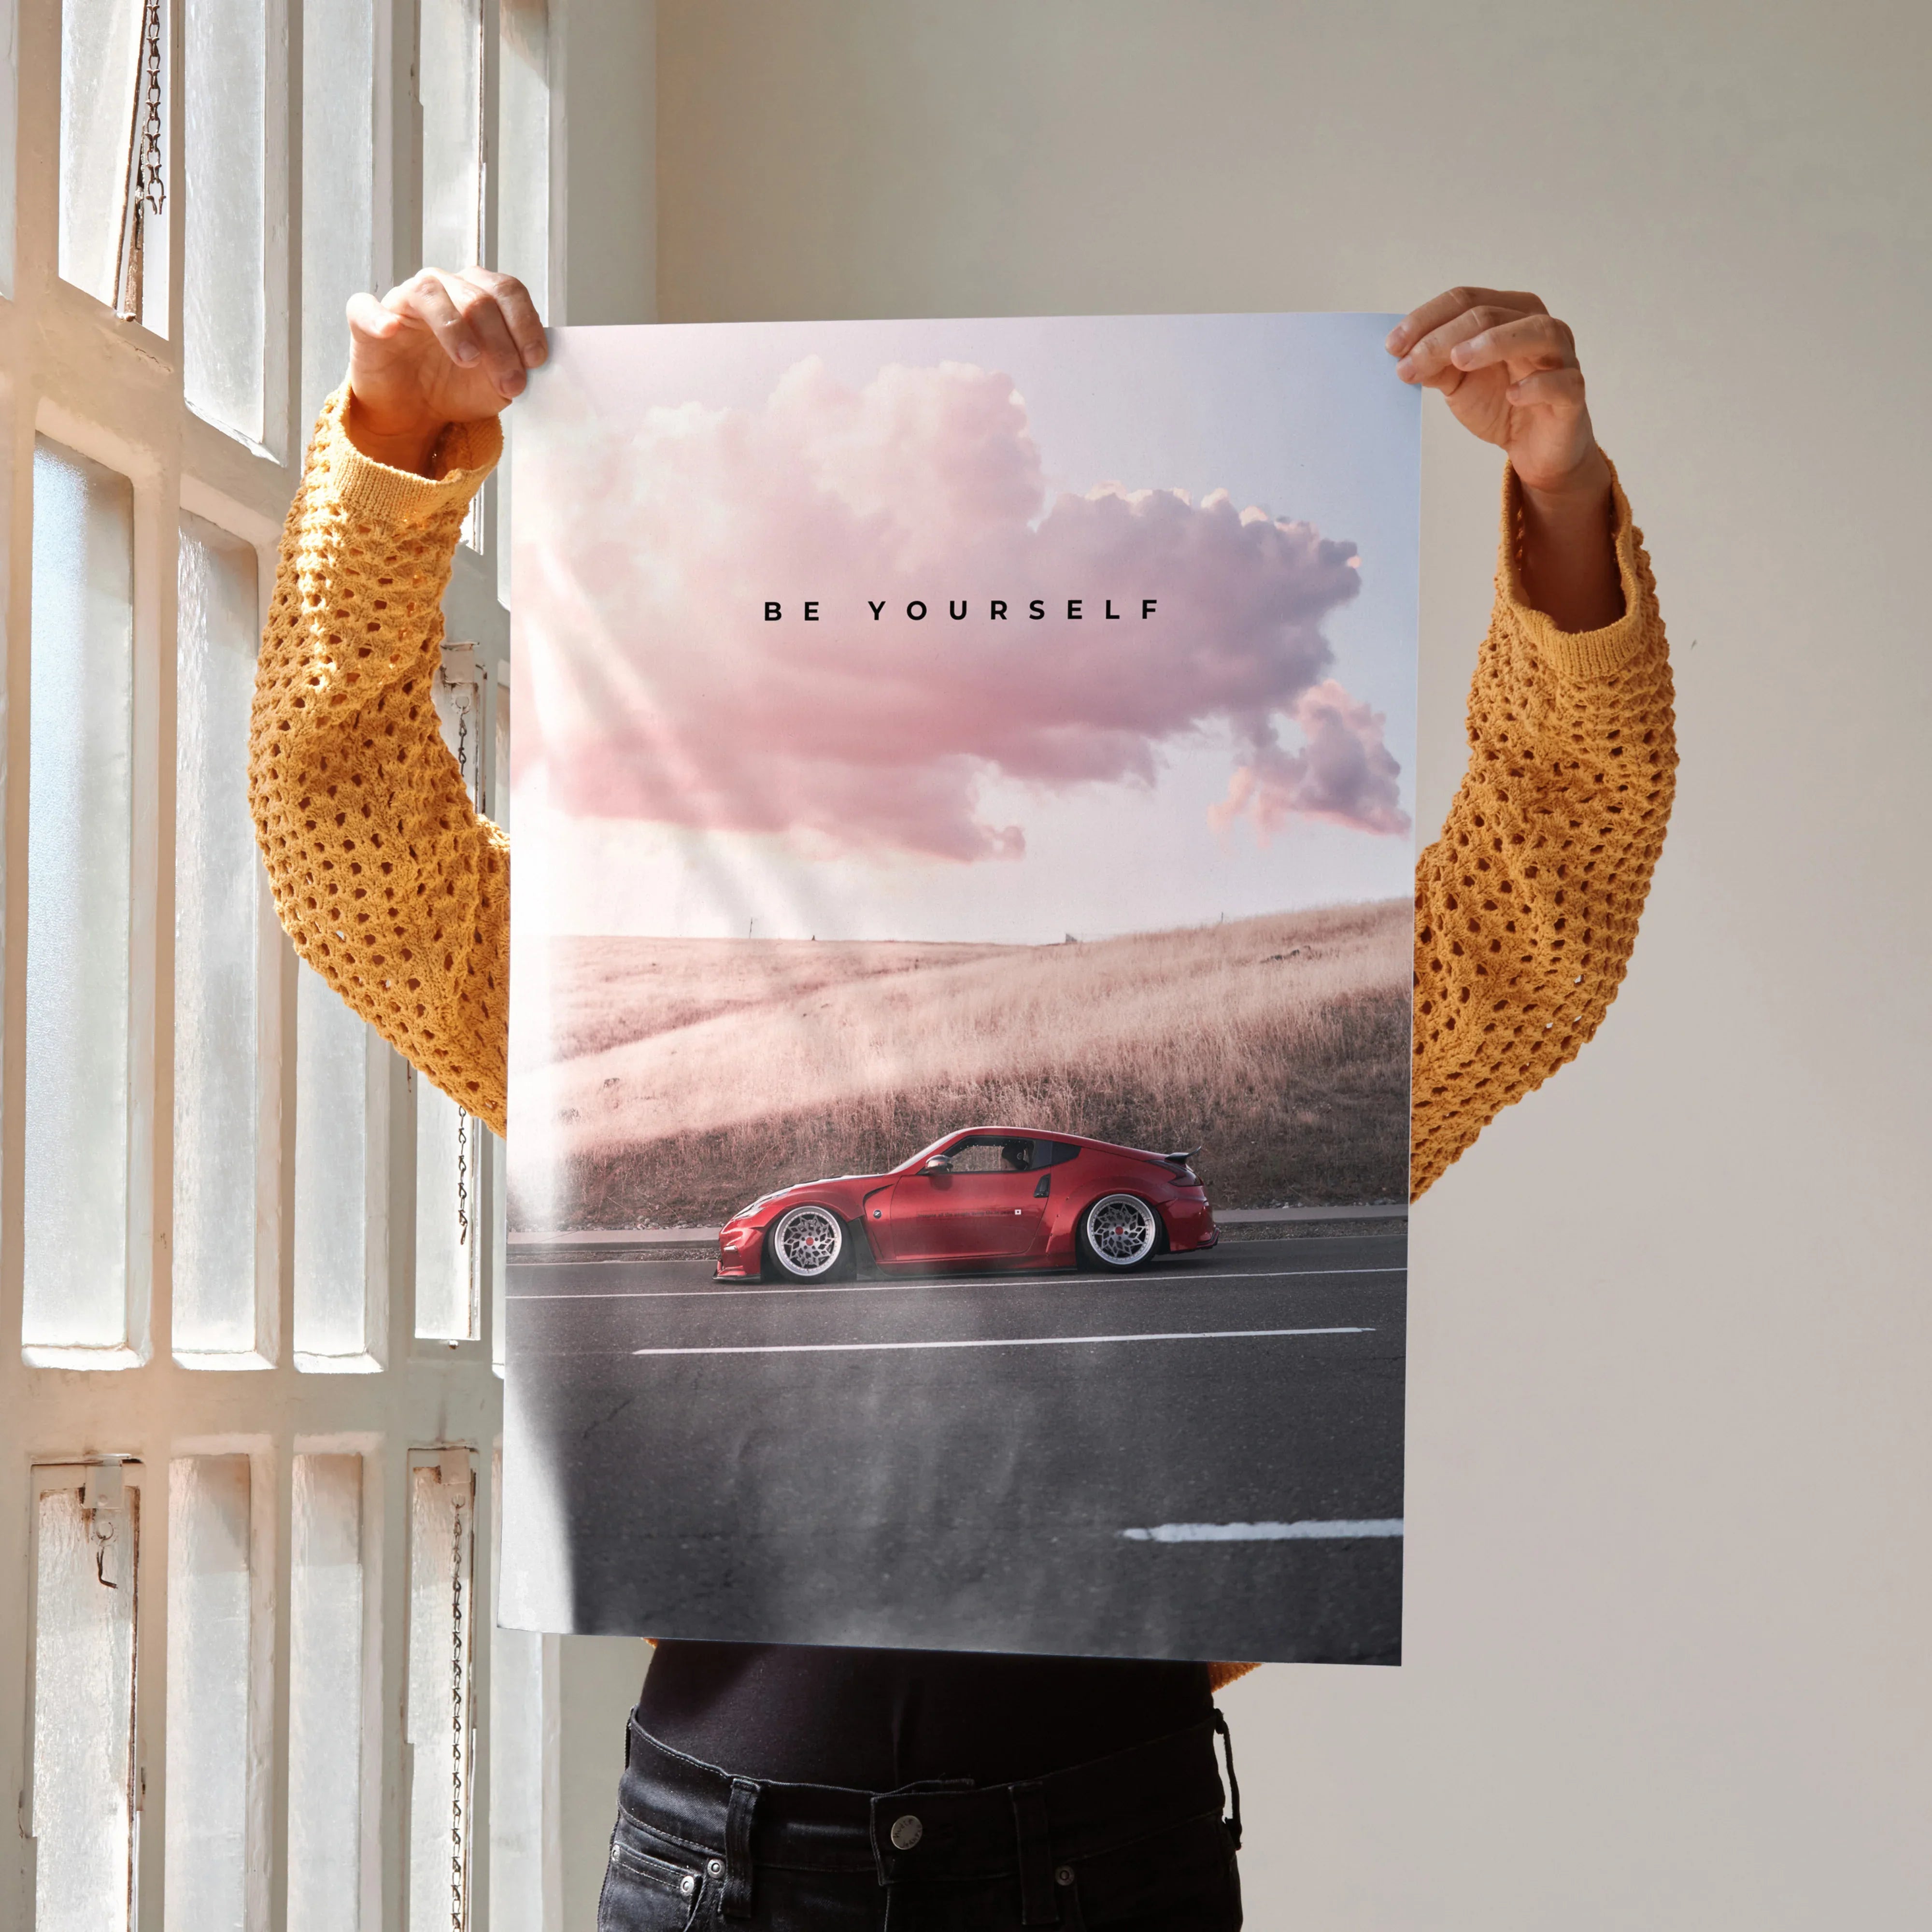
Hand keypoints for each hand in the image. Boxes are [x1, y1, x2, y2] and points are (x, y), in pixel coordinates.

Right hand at [344, 267, 546, 474]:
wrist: (415, 411)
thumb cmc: (457, 387)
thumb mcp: (497, 384)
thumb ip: (517, 368)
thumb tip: (535, 364)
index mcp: (478, 295)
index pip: (507, 291)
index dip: (525, 323)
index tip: (536, 360)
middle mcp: (443, 288)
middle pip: (477, 298)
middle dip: (500, 342)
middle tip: (510, 382)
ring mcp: (404, 301)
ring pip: (430, 293)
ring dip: (454, 327)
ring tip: (469, 360)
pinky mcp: (367, 320)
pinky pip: (366, 307)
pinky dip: (378, 317)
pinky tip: (391, 330)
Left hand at [1389, 287, 1621, 628]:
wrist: (1534, 448)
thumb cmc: (1500, 403)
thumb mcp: (1458, 382)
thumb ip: (1435, 364)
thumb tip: (1402, 355)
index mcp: (1508, 313)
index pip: (1465, 300)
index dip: (1426, 319)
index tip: (1392, 346)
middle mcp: (1538, 326)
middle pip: (1490, 314)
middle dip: (1444, 337)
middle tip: (1409, 363)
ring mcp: (1561, 357)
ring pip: (1535, 332)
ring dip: (1494, 343)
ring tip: (1458, 360)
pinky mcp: (1573, 393)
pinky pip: (1561, 382)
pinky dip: (1537, 385)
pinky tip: (1512, 394)